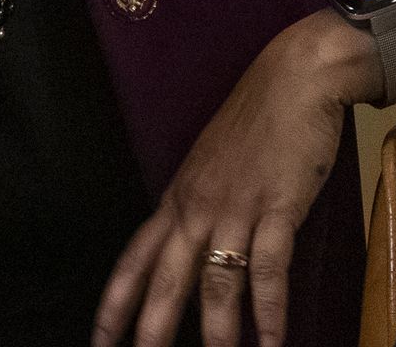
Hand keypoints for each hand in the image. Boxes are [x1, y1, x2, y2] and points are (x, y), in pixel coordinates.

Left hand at [95, 8, 374, 346]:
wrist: (296, 77)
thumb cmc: (258, 119)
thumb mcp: (211, 164)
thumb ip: (198, 207)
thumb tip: (195, 251)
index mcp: (177, 198)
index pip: (134, 258)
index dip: (115, 303)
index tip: (99, 341)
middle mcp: (197, 208)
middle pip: (165, 281)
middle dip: (150, 332)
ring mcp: (236, 208)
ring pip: (217, 284)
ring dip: (216, 335)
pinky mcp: (276, 207)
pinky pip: (269, 270)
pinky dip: (270, 313)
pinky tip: (272, 344)